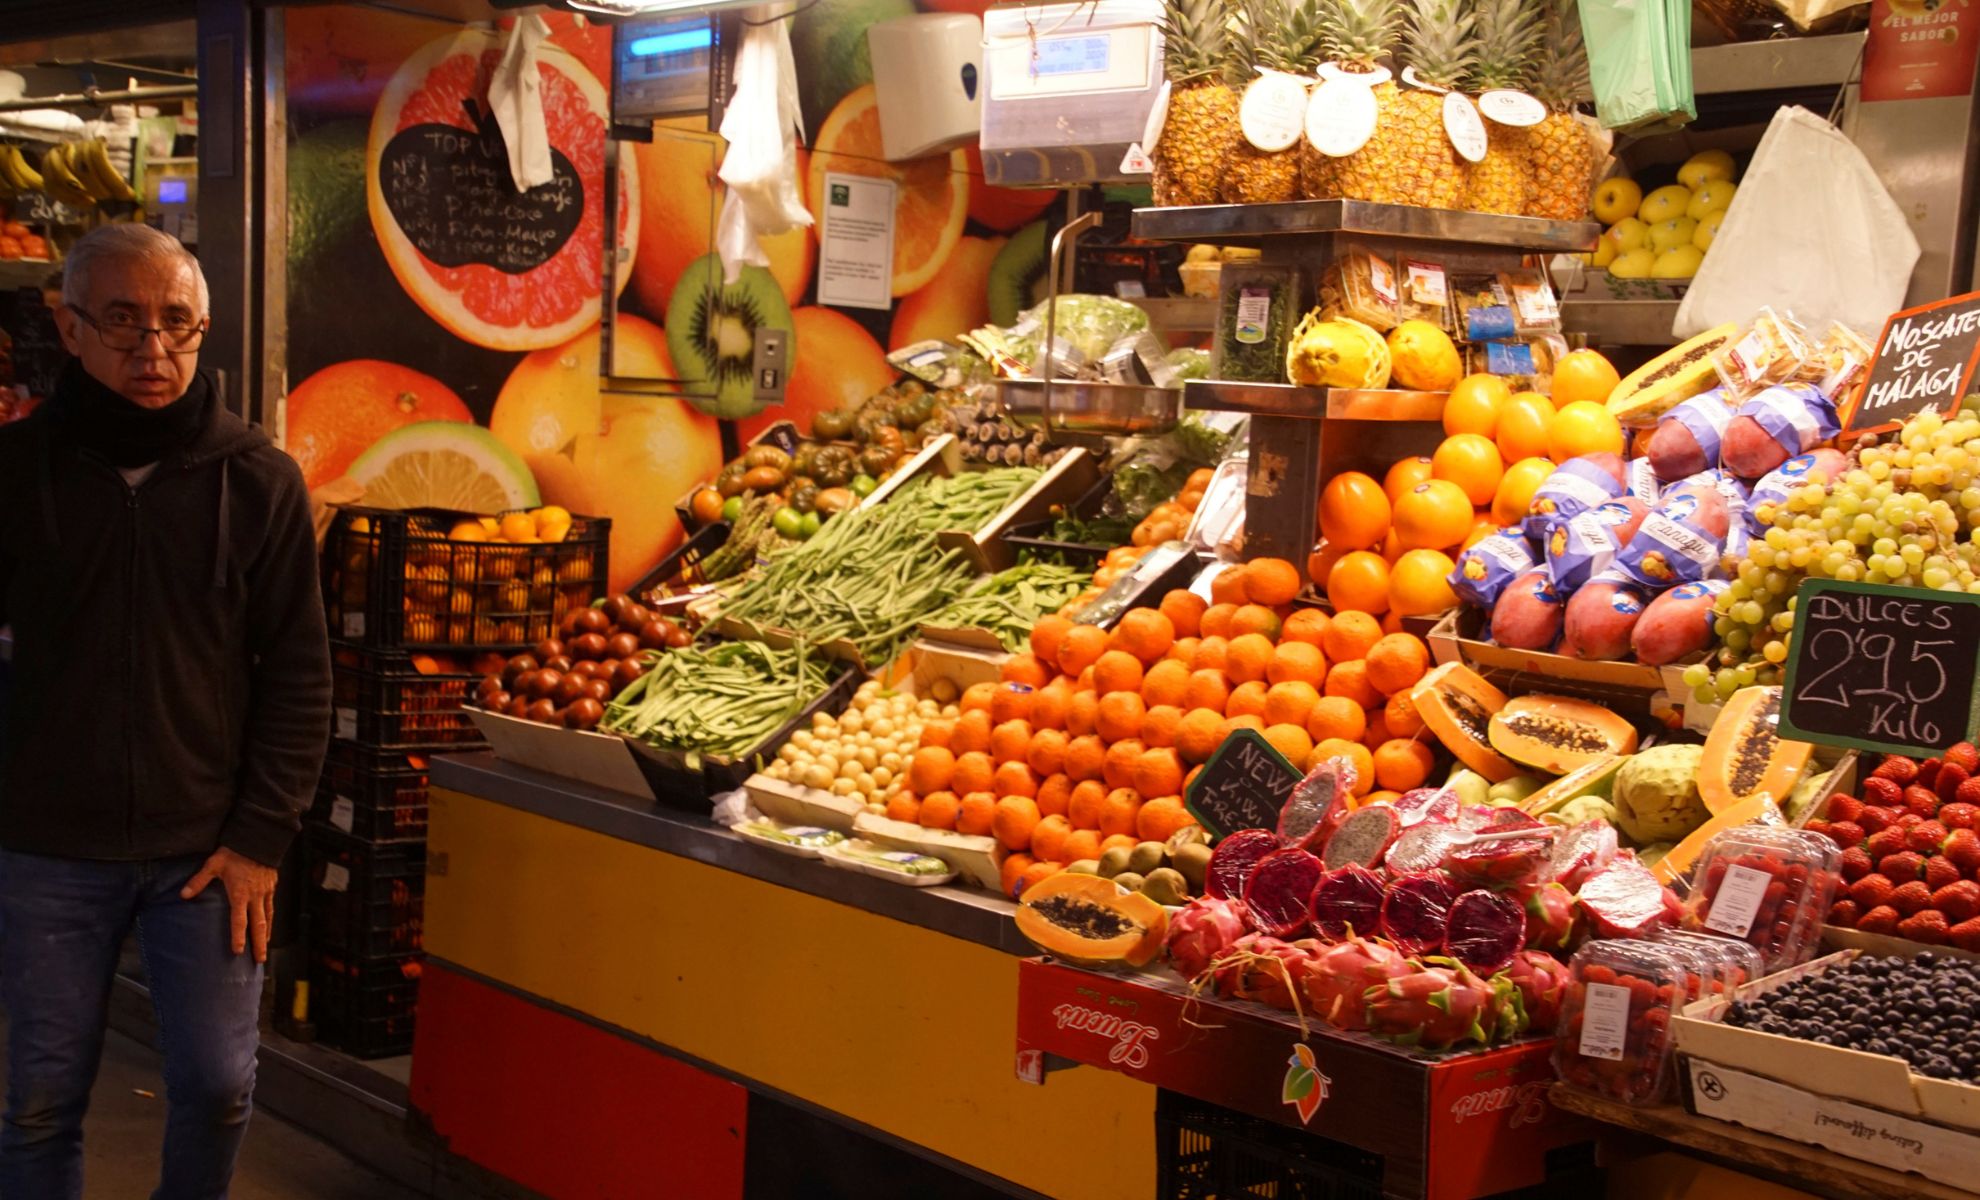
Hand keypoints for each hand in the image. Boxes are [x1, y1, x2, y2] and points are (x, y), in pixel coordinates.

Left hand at [181, 848, 277, 962]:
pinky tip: (269, 926)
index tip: (237, 951)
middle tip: (259, 960)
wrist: (258, 840)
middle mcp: (254, 897)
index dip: (238, 937)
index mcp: (239, 894)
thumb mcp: (213, 865)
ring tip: (265, 948)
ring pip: (267, 918)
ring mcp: (265, 893)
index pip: (239, 921)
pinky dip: (270, 919)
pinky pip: (271, 907)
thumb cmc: (234, 853)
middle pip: (258, 925)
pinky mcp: (271, 887)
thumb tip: (184, 895)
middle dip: (258, 944)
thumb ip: (199, 881)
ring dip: (266, 935)